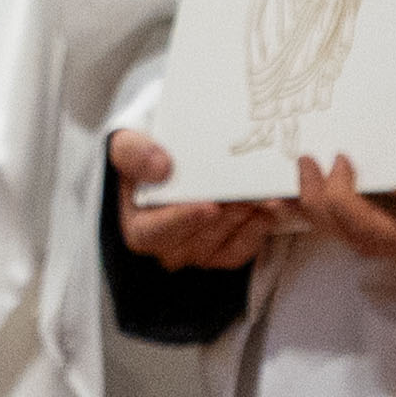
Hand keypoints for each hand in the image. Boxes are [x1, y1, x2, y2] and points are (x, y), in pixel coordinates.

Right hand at [110, 128, 284, 272]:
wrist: (166, 158)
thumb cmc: (144, 154)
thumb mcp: (126, 144)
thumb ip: (133, 152)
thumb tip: (160, 167)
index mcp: (137, 227)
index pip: (155, 232)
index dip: (182, 220)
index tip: (208, 206)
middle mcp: (164, 247)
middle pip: (196, 239)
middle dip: (225, 216)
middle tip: (249, 194)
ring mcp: (193, 252)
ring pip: (221, 243)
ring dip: (245, 220)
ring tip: (266, 196)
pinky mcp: (218, 253)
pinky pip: (239, 251)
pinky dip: (256, 231)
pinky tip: (269, 210)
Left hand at [289, 151, 395, 280]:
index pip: (356, 218)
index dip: (341, 190)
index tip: (341, 159)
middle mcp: (379, 244)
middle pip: (333, 222)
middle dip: (313, 192)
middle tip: (305, 160)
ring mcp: (370, 245)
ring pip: (327, 226)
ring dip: (304, 203)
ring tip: (282, 184)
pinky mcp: (365, 239)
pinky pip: (332, 225)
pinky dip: (312, 208)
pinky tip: (294, 197)